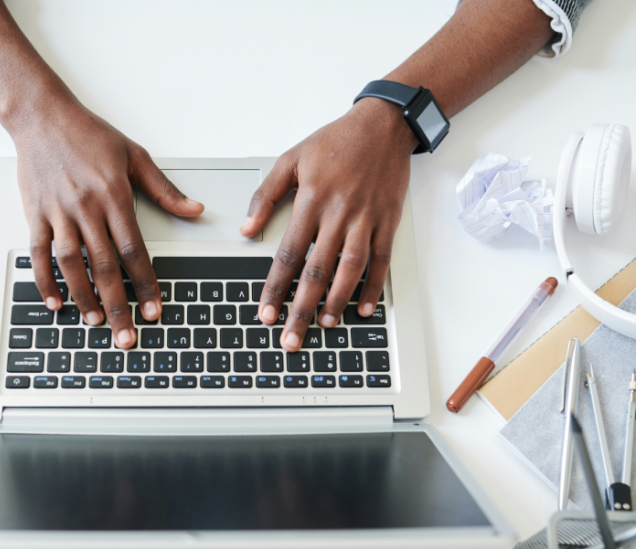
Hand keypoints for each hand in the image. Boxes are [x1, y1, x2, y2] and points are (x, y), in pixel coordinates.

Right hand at [14, 104, 202, 348]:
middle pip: (104, 266)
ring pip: (71, 264)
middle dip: (118, 305)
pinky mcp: (35, 214)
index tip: (153, 309)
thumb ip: (164, 189)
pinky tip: (55, 303)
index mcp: (114, 196)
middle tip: (127, 335)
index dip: (145, 284)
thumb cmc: (89, 134)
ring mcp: (58, 213)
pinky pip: (39, 253)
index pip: (134, 250)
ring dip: (83, 297)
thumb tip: (195, 210)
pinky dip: (45, 281)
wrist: (42, 116)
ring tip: (96, 321)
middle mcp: (86, 208)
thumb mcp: (135, 156)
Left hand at [241, 98, 417, 351]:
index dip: (275, 287)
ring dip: (336, 301)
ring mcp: (366, 219)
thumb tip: (247, 230)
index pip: (288, 254)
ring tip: (323, 325)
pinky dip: (373, 287)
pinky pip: (381, 261)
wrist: (383, 125)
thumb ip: (265, 195)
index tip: (266, 313)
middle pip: (316, 271)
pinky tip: (363, 308)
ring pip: (349, 270)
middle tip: (291, 337)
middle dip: (301, 308)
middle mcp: (339, 214)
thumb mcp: (291, 159)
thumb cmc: (335, 141)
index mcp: (311, 200)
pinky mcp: (388, 221)